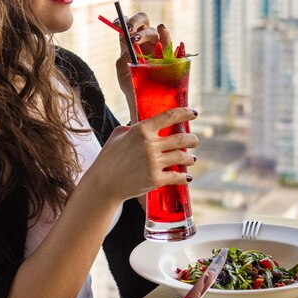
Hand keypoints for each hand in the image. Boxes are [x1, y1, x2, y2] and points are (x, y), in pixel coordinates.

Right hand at [83, 108, 197, 202]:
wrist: (103, 184)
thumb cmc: (108, 158)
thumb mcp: (117, 135)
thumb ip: (133, 127)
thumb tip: (146, 126)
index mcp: (141, 130)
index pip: (170, 116)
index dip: (185, 113)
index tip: (194, 113)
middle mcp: (150, 145)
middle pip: (182, 138)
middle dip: (192, 139)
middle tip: (195, 141)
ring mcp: (154, 163)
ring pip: (183, 157)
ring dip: (190, 158)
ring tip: (192, 159)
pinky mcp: (155, 179)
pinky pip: (177, 177)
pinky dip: (184, 178)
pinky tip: (187, 178)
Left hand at [114, 12, 170, 123]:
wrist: (144, 104)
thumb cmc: (132, 87)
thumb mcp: (123, 73)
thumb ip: (123, 58)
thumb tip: (127, 44)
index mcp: (132, 44)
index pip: (129, 26)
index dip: (123, 21)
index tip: (117, 23)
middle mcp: (146, 43)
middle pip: (144, 22)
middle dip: (136, 22)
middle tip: (129, 29)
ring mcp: (159, 48)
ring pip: (156, 32)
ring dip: (147, 33)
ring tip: (137, 39)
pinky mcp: (170, 57)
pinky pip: (170, 45)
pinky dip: (167, 37)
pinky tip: (163, 31)